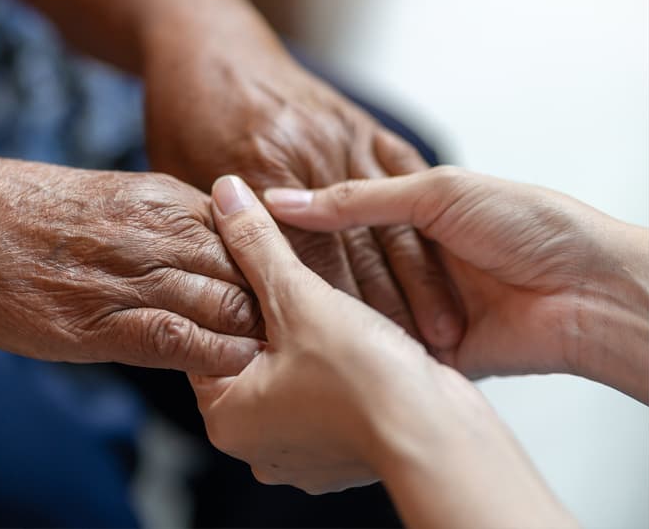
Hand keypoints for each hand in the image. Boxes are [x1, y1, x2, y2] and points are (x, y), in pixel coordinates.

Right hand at [0, 156, 263, 374]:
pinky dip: (212, 356)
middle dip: (274, 307)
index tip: (282, 297)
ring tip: (267, 361)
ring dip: (251, 335)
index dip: (273, 271)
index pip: (251, 237)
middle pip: (251, 272)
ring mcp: (131, 275)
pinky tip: (225, 368)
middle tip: (290, 337)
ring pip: (226, 304)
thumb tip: (205, 260)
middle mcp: (159, 232)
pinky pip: (179, 339)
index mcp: (165, 199)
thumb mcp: (110, 198)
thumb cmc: (26, 213)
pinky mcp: (100, 321)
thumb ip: (163, 224)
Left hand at [143, 37, 462, 348]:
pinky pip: (407, 188)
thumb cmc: (187, 117)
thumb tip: (222, 299)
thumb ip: (212, 234)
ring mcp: (341, 137)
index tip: (349, 367)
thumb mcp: (182, 181)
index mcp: (260, 169)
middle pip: (348, 249)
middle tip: (410, 366)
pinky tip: (444, 271)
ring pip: (386, 223)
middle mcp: (306, 153)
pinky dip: (424, 233)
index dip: (327, 320)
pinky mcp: (367, 129)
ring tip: (445, 339)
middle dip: (381, 314)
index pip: (299, 260)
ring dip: (419, 285)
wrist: (210, 45)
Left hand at [189, 175, 461, 493]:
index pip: (208, 338)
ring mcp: (300, 455)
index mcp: (225, 417)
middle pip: (250, 356)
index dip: (231, 293)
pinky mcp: (341, 453)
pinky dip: (336, 370)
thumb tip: (225, 193)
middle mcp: (255, 445)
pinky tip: (354, 342)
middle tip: (293, 281)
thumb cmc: (365, 379)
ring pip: (291, 375)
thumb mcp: (299, 297)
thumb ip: (257, 244)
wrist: (440, 437)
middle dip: (273, 318)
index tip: (253, 263)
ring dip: (307, 341)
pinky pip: (325, 397)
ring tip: (327, 308)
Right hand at [265, 164, 648, 399]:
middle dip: (306, 271)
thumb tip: (286, 201)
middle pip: (343, 267)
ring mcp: (420, 308)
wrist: (590, 293)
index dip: (298, 221)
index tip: (249, 224)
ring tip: (272, 311)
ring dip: (329, 309)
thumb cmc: (534, 226)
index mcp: (417, 212)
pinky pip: (382, 349)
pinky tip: (319, 341)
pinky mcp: (431, 352)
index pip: (340, 216)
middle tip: (250, 275)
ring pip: (357, 310)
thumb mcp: (439, 193)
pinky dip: (359, 345)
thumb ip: (359, 199)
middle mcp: (414, 261)